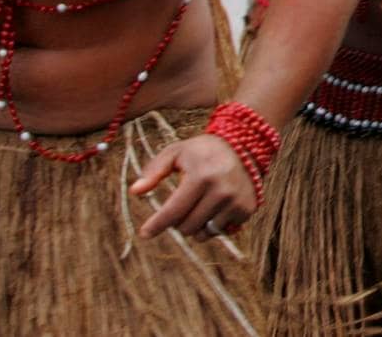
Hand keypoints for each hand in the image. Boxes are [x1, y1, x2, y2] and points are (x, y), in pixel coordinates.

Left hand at [131, 133, 255, 240]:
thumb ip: (154, 170)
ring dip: (194, 226)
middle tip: (180, 206)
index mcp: (201, 176)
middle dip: (177, 221)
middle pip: (186, 226)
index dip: (156, 225)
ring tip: (197, 208)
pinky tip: (214, 208)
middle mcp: (221, 191)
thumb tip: (135, 191)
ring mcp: (236, 202)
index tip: (144, 233)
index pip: (173, 211)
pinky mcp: (247, 209)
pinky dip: (212, 225)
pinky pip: (220, 231)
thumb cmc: (203, 151)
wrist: (244, 146)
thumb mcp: (176, 152)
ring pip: (203, 234)